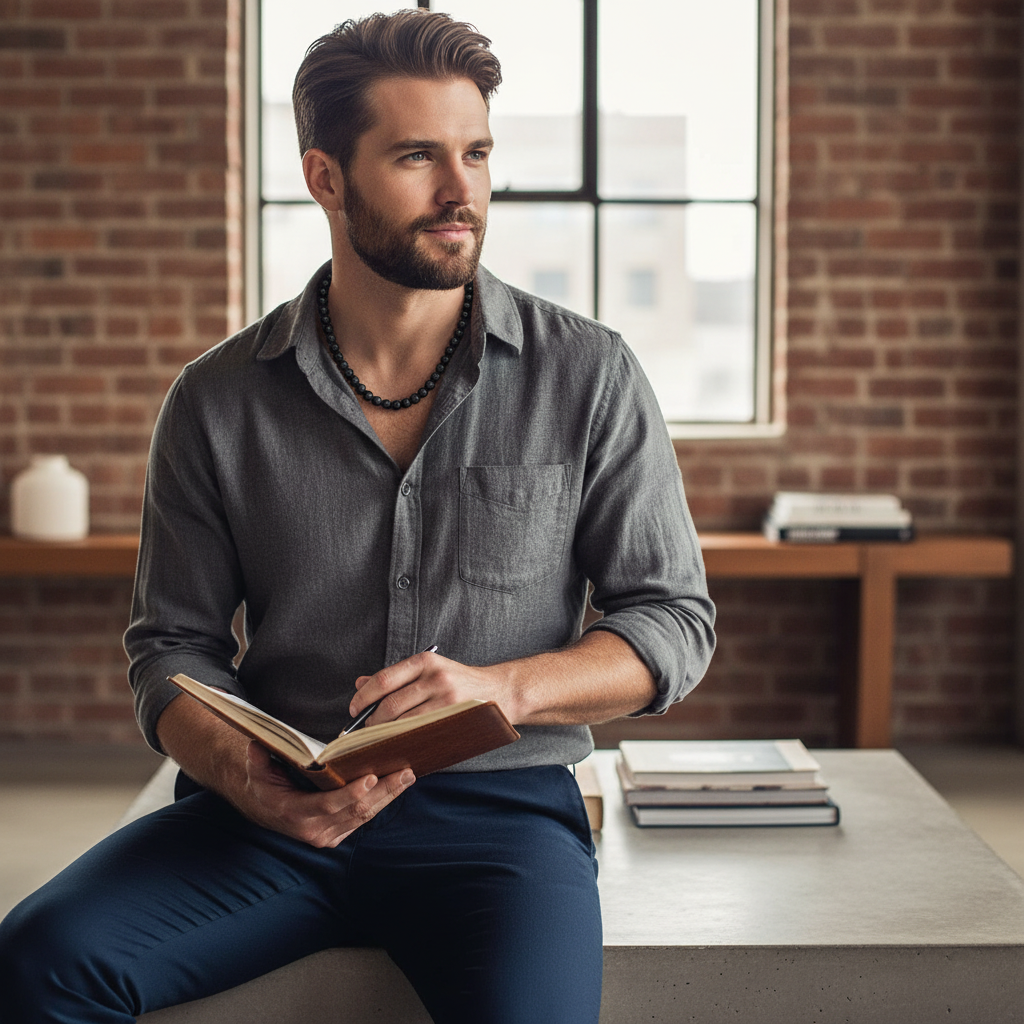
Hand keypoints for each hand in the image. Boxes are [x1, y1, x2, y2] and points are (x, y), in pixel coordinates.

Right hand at [235, 741, 414, 848]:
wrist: (264, 808)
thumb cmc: (263, 783)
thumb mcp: (256, 771)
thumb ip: (257, 759)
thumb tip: (257, 746)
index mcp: (295, 814)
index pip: (329, 804)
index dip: (351, 792)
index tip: (371, 776)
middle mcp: (314, 830)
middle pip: (356, 811)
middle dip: (383, 791)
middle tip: (405, 772)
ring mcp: (328, 835)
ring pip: (365, 815)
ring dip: (388, 795)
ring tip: (407, 775)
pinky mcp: (338, 833)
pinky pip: (363, 817)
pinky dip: (382, 801)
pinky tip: (397, 785)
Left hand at [349, 650, 514, 726]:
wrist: (498, 691)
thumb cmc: (457, 682)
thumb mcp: (428, 670)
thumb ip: (395, 677)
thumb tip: (359, 684)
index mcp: (424, 661)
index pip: (383, 680)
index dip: (363, 698)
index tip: (353, 711)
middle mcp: (436, 677)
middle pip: (390, 705)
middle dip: (372, 723)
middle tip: (366, 732)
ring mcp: (447, 699)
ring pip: (404, 724)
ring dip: (387, 736)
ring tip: (381, 740)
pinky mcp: (454, 719)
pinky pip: (421, 734)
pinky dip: (405, 742)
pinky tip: (400, 745)